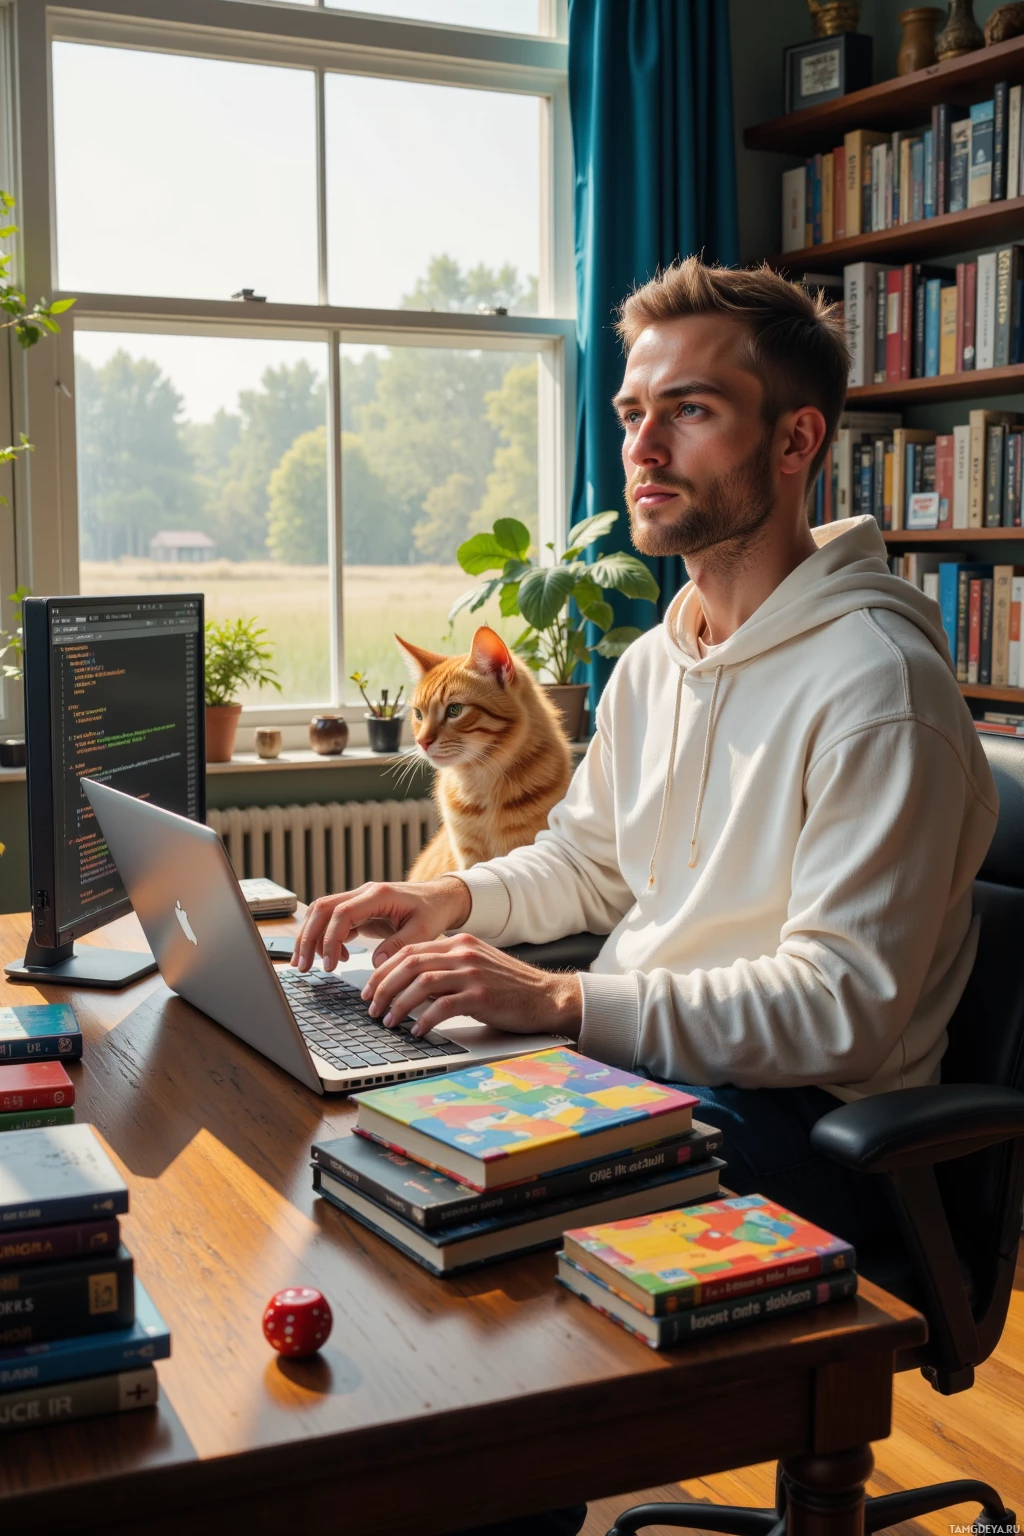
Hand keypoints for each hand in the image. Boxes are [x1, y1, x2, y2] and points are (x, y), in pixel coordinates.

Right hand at [291, 876, 471, 971]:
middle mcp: (364, 893)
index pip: (342, 913)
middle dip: (309, 938)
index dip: (331, 939)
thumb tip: (376, 964)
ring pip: (322, 913)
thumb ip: (399, 945)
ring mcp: (359, 900)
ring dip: (310, 937)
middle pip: (323, 909)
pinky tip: (335, 959)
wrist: (440, 897)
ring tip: (306, 964)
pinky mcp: (359, 910)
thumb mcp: (424, 931)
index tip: (329, 964)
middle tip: (302, 966)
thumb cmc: (433, 911)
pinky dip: (326, 939)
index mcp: (379, 895)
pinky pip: (333, 921)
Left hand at [361, 933, 582, 1040]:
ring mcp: (472, 973)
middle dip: (384, 987)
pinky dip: (425, 1020)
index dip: (384, 970)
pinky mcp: (481, 996)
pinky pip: (443, 1006)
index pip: (410, 950)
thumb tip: (410, 986)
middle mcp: (463, 952)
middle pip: (409, 964)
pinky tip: (418, 1032)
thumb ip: (446, 969)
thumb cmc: (510, 987)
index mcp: (459, 943)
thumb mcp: (475, 967)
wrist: (547, 996)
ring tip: (389, 1022)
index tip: (371, 989)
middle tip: (372, 1008)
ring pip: (421, 983)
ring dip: (399, 1004)